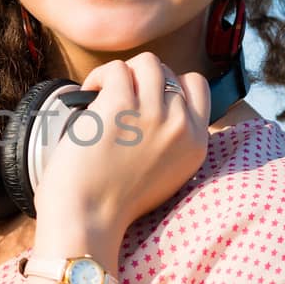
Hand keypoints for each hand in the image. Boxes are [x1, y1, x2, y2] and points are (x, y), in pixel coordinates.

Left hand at [31, 53, 210, 240]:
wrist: (87, 220)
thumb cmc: (113, 203)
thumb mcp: (165, 174)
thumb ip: (172, 141)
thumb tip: (159, 104)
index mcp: (196, 144)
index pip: (197, 86)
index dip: (169, 84)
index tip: (145, 97)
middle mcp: (180, 127)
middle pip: (168, 73)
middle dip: (140, 81)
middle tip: (117, 101)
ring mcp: (152, 115)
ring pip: (146, 63)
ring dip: (122, 73)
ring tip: (103, 93)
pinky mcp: (120, 107)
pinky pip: (116, 69)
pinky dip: (99, 77)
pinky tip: (88, 95)